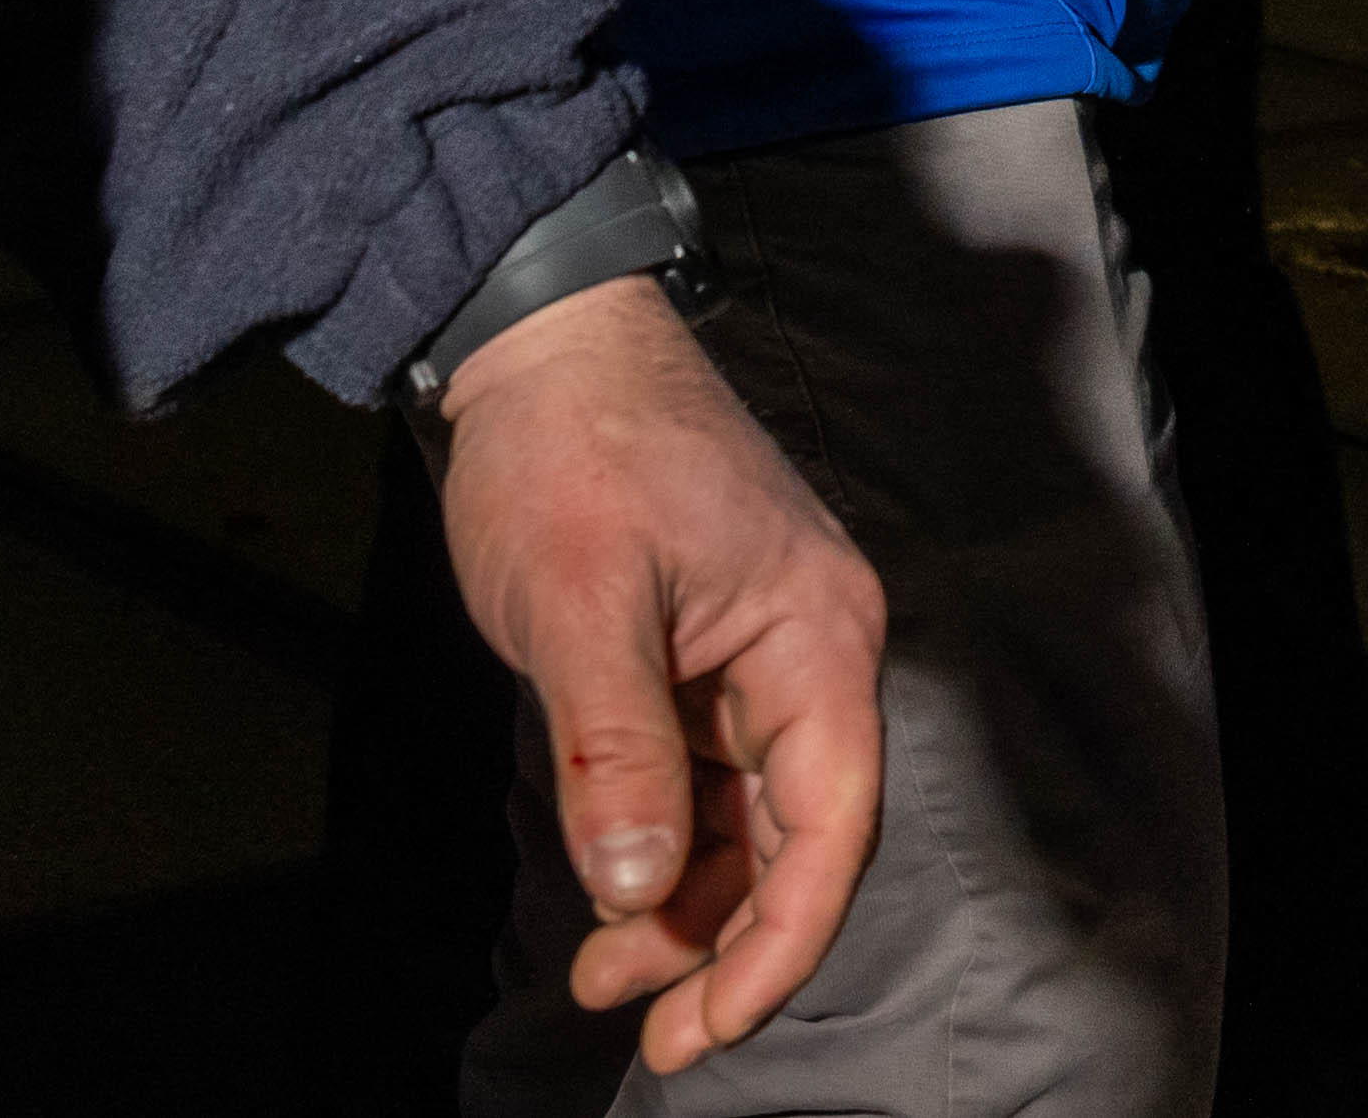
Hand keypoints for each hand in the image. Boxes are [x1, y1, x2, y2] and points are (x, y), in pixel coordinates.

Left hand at [434, 276, 890, 1070]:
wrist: (535, 338)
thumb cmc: (570, 449)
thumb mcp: (580, 603)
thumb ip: (617, 748)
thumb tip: (637, 888)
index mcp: (816, 636)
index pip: (832, 825)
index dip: (778, 944)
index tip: (703, 1026)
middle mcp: (811, 653)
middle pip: (799, 838)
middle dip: (725, 942)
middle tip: (646, 1029)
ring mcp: (759, 655)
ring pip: (751, 822)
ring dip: (688, 906)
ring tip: (602, 975)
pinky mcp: (705, 655)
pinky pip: (709, 782)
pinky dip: (667, 847)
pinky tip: (613, 895)